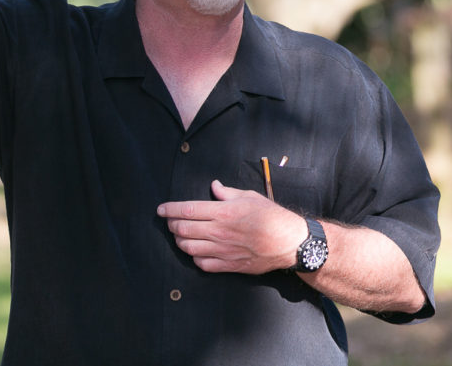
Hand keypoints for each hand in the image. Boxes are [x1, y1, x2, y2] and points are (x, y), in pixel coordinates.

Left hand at [156, 180, 304, 273]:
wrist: (289, 243)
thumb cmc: (272, 217)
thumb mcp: (250, 196)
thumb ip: (227, 193)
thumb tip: (214, 186)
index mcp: (223, 212)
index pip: (187, 210)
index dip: (170, 209)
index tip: (161, 209)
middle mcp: (219, 232)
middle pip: (183, 229)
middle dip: (171, 224)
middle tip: (170, 221)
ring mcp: (223, 251)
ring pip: (188, 248)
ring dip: (179, 241)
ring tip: (180, 235)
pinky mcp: (229, 265)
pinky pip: (202, 264)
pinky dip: (194, 257)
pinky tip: (196, 251)